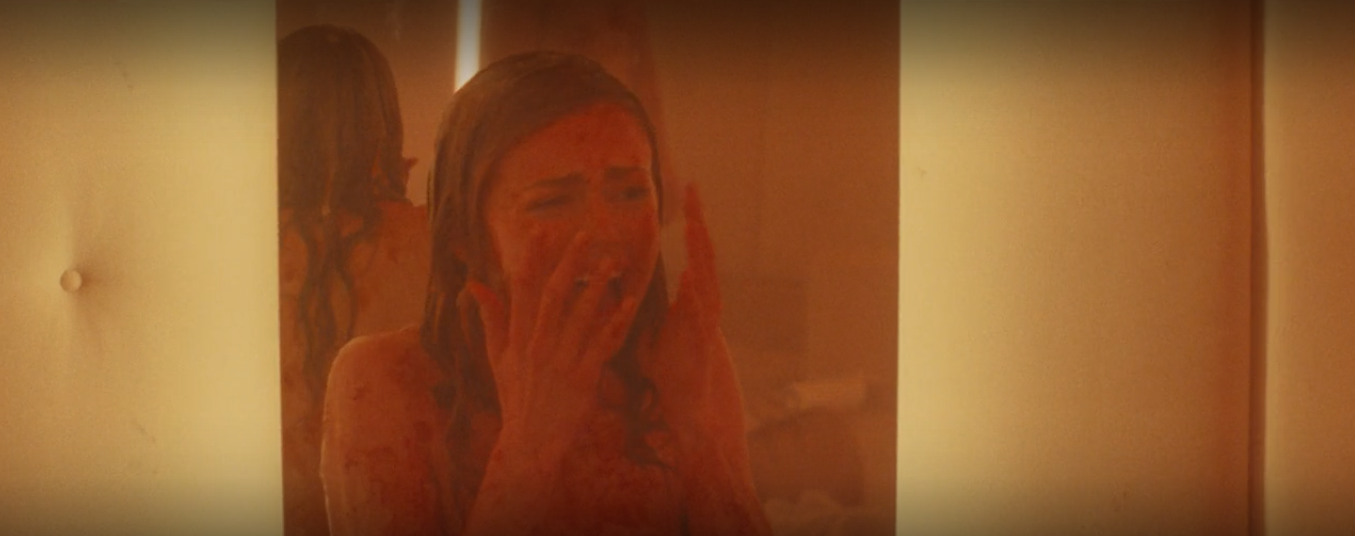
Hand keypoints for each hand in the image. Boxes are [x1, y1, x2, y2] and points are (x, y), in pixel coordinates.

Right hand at [464, 230, 639, 442]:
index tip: (541, 230)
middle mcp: (537, 345)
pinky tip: (627, 303)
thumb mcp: (496, 357)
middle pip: (553, 295)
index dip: (532, 258)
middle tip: (584, 235)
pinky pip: (600, 345)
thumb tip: (474, 284)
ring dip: (597, 286)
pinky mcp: (582, 378)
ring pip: (580, 316)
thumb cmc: (515, 396)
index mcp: (517, 337)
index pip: (522, 289)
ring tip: (611, 261)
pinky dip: (613, 323)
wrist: (530, 441)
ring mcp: (560, 361)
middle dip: (568, 263)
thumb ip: (490, 318)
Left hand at [643, 184, 744, 440]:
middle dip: (698, 222)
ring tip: (696, 223)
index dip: (680, 227)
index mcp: (687, 299)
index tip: (674, 196)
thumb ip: (627, 309)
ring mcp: (705, 323)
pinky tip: (691, 278)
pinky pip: (702, 317)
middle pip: (702, 255)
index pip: (684, 254)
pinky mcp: (705, 345)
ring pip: (707, 279)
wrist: (690, 409)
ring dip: (701, 252)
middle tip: (693, 189)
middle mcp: (700, 305)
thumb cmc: (671, 371)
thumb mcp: (643, 334)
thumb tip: (606, 285)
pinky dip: (697, 298)